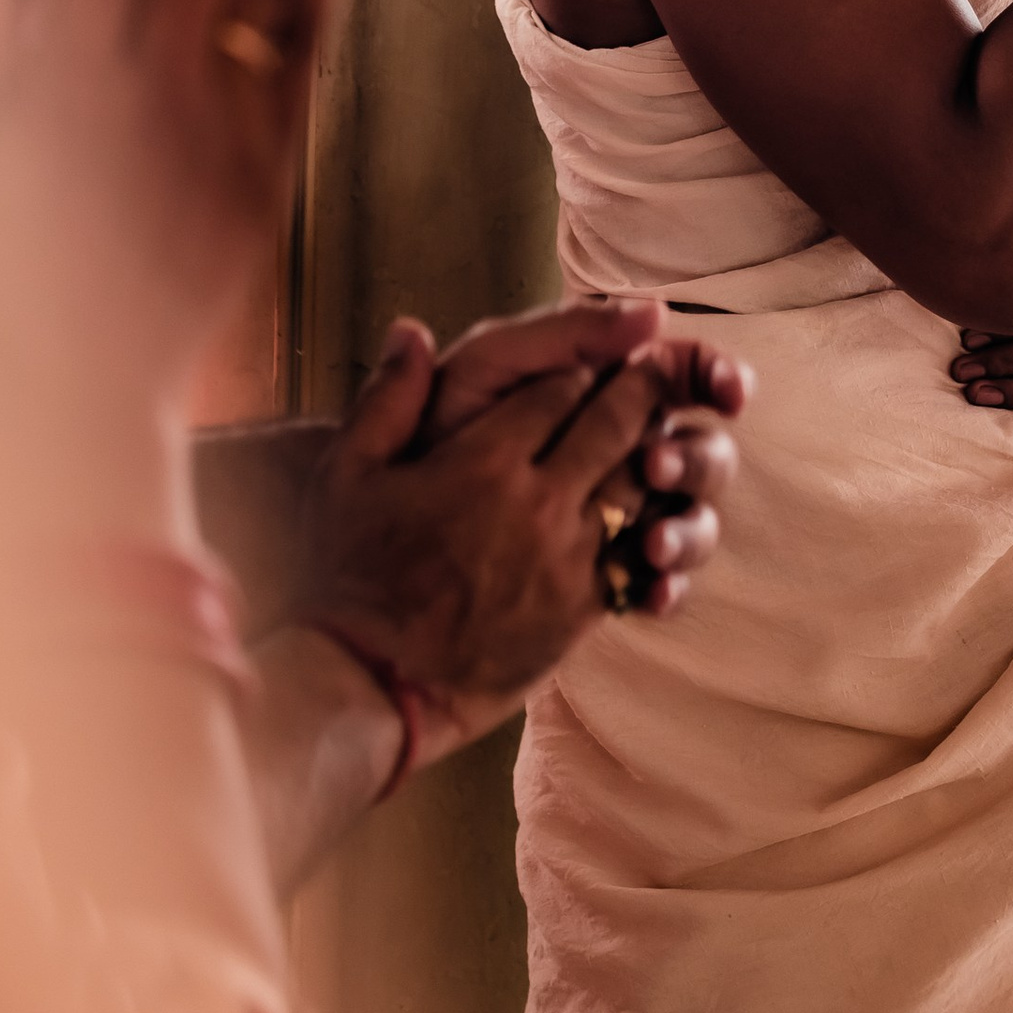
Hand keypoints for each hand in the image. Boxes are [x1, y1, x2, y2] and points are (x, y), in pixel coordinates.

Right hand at [286, 311, 744, 761]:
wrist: (373, 683)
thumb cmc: (352, 577)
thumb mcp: (347, 476)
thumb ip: (387, 398)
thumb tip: (411, 330)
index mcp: (483, 461)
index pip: (560, 388)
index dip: (582, 363)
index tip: (596, 352)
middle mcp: (536, 502)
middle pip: (613, 424)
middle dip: (639, 388)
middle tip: (655, 366)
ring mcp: (566, 557)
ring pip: (638, 483)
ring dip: (657, 449)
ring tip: (664, 427)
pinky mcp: (581, 609)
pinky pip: (637, 551)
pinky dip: (654, 521)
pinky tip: (658, 506)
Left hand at [423, 300, 750, 610]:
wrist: (377, 540)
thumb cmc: (432, 434)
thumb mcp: (485, 369)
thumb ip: (559, 332)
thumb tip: (654, 310)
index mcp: (602, 395)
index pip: (679, 377)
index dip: (711, 376)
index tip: (724, 389)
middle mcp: (624, 453)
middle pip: (700, 449)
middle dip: (697, 457)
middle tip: (658, 467)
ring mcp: (621, 519)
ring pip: (692, 517)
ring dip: (688, 527)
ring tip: (653, 544)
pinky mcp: (607, 580)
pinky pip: (661, 583)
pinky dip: (666, 587)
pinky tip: (651, 594)